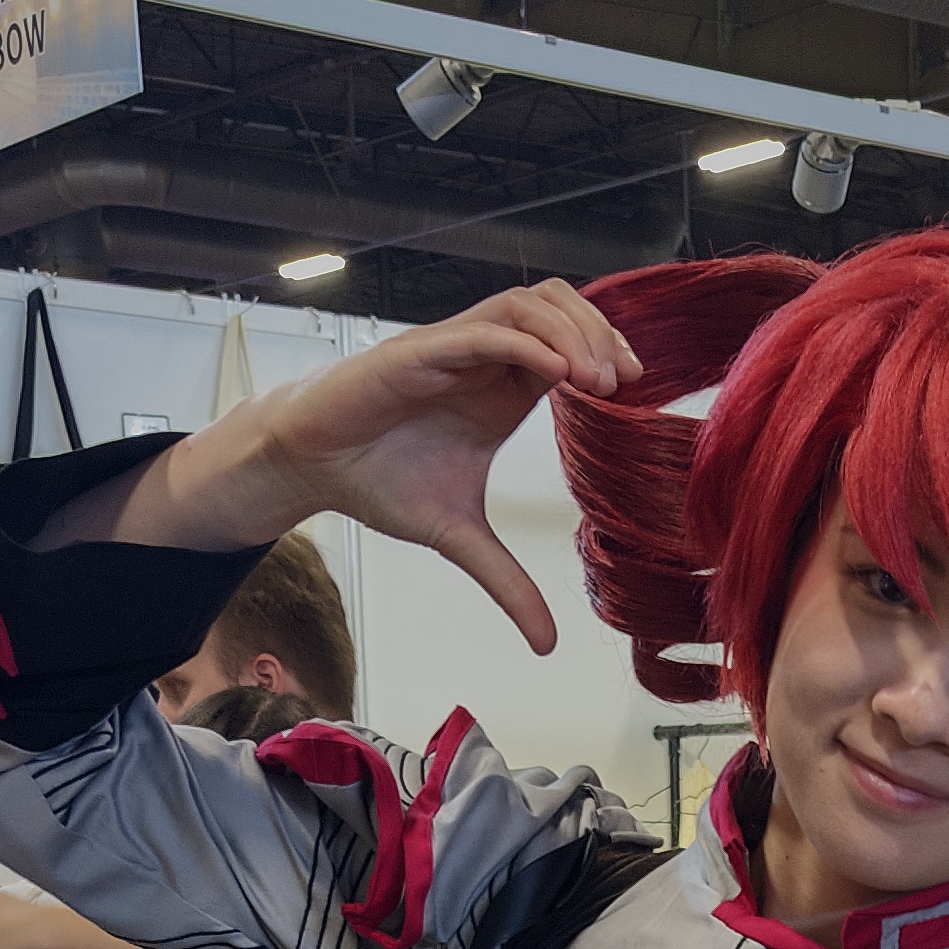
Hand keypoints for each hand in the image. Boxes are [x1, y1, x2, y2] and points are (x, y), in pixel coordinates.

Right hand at [97, 285, 642, 650]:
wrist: (314, 468)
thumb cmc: (380, 481)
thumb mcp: (460, 539)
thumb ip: (508, 583)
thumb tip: (546, 644)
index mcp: (502, 388)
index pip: (569, 344)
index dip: (607, 353)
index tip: (634, 393)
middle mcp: (485, 358)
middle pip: (558, 308)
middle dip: (599, 333)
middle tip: (623, 382)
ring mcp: (454, 348)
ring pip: (526, 305)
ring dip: (570, 330)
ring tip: (598, 376)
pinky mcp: (421, 351)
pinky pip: (482, 331)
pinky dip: (525, 342)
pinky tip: (557, 370)